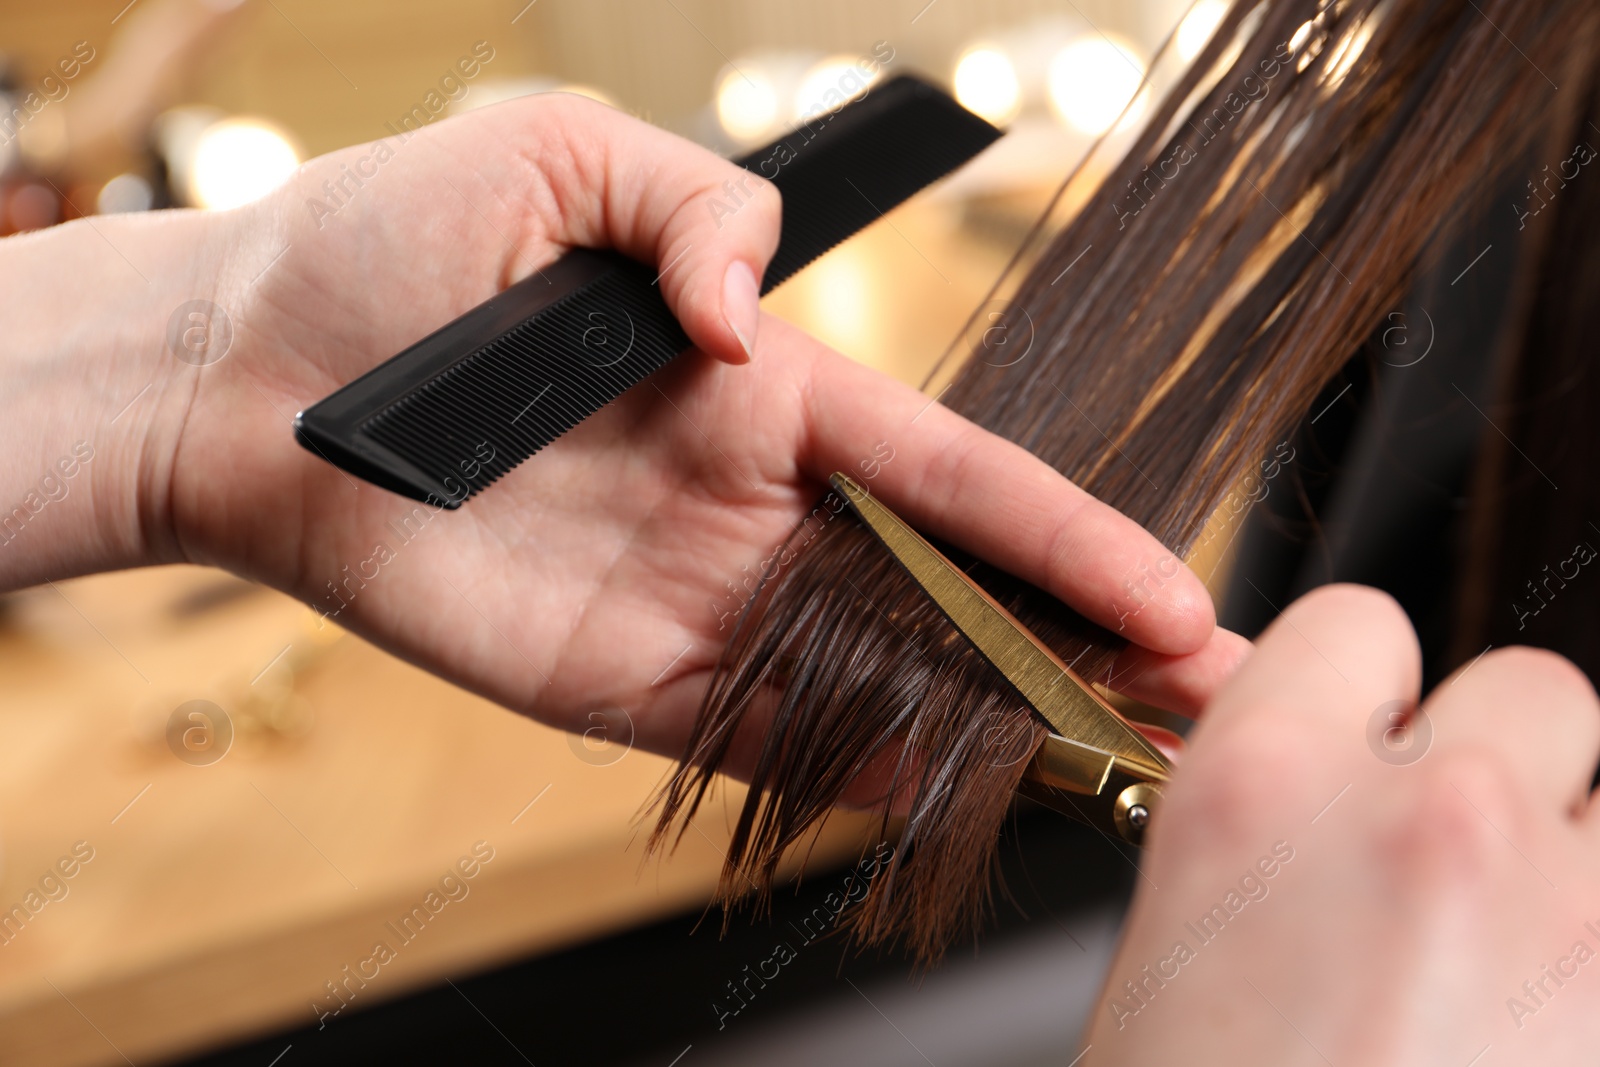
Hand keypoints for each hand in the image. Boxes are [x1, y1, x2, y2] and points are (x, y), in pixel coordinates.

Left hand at [0, 94, 1242, 765]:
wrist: (242, 375)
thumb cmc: (389, 250)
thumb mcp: (555, 158)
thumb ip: (692, 209)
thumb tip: (752, 310)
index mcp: (758, 387)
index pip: (949, 471)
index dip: (1066, 534)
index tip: (1173, 593)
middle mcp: (746, 503)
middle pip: (941, 587)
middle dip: (1068, 645)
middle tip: (1190, 705)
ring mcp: (688, 601)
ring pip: (868, 674)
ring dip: (980, 720)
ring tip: (1104, 767)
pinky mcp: (612, 682)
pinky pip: (753, 738)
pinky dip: (845, 772)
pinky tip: (936, 796)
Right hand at [1085, 584, 1599, 1062]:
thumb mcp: (1166, 934)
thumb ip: (1247, 821)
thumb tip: (1297, 791)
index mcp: (1264, 786)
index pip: (1355, 620)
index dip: (1353, 685)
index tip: (1351, 738)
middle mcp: (1424, 817)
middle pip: (1522, 687)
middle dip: (1487, 755)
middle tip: (1435, 854)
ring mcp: (1558, 903)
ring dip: (1559, 840)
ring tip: (1497, 936)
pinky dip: (1588, 938)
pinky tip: (1532, 1009)